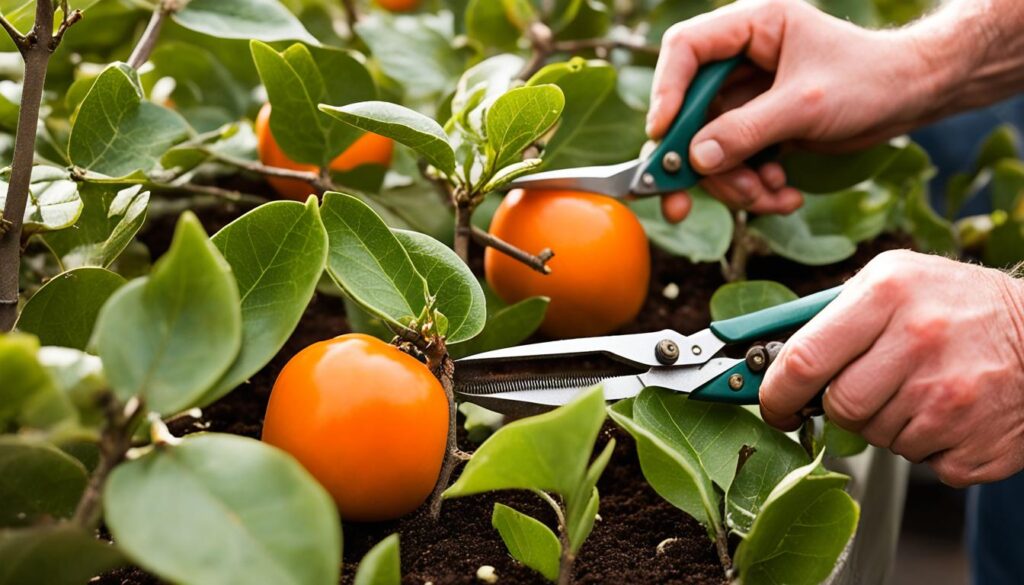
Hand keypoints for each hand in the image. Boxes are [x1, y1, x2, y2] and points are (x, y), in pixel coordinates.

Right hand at [649, 0, 959, 221]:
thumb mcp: (805, 105)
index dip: (667, 92)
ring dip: (732, 182)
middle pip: (689, 111)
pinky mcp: (759, 128)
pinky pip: (736, 163)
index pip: (685, 50)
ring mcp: (747, 97)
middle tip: (679, 203)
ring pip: (710, 147)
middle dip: (693, 161)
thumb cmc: (870, 79)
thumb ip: (748, 130)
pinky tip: (784, 193)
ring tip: (767, 196)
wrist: (913, 97)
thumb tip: (695, 159)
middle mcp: (740, 60)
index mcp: (750, 27)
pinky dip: (754, 186)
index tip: (663, 135)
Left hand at [760, 250, 1023, 486]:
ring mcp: (949, 399)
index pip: (804, 359)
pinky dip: (924, 443)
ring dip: (886, 422)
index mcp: (888, 293)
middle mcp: (918, 343)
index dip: (776, 393)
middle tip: (867, 386)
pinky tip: (948, 410)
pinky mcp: (972, 446)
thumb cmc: (958, 304)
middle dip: (840, 405)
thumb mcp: (895, 278)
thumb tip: (772, 360)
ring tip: (920, 387)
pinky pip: (918, 460)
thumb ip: (833, 315)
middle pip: (839, 406)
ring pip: (877, 437)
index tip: (773, 405)